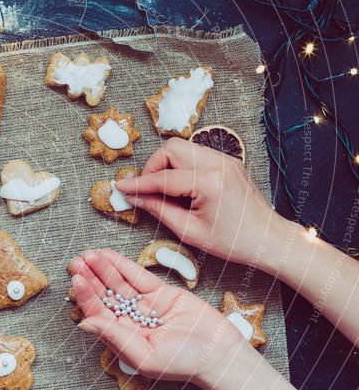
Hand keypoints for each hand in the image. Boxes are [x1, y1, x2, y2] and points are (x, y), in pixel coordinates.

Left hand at [68, 249, 250, 386]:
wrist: (219, 355)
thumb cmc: (182, 364)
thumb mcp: (145, 356)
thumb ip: (114, 338)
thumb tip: (84, 324)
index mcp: (122, 338)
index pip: (99, 313)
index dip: (87, 297)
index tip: (77, 280)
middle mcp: (130, 321)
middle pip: (105, 296)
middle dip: (90, 279)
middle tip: (76, 262)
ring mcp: (146, 306)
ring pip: (119, 284)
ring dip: (104, 269)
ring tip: (89, 254)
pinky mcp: (162, 293)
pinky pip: (139, 277)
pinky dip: (123, 266)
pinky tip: (109, 255)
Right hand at [114, 138, 286, 266]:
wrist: (270, 239)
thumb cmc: (233, 242)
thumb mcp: (190, 232)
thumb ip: (159, 210)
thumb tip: (135, 198)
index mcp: (209, 183)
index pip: (163, 177)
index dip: (138, 183)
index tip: (120, 187)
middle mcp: (218, 163)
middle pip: (171, 148)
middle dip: (153, 166)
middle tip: (147, 189)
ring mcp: (226, 159)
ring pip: (182, 147)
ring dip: (166, 164)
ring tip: (163, 190)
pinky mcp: (228, 162)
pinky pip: (195, 154)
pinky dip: (181, 166)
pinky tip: (181, 188)